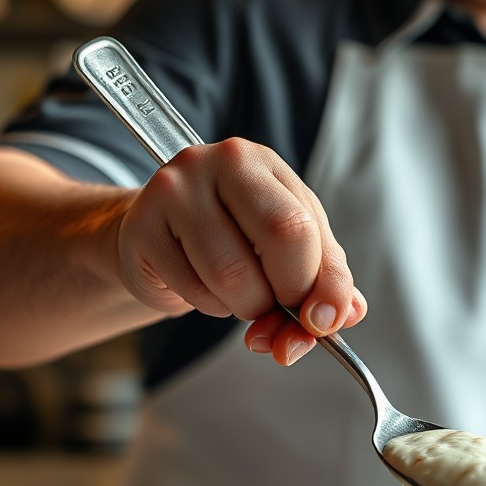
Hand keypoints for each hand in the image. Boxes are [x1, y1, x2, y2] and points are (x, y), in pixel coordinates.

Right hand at [114, 137, 365, 363]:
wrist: (157, 239)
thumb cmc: (231, 241)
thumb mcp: (287, 252)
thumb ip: (322, 280)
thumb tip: (345, 314)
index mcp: (265, 166)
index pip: (307, 226)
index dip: (324, 285)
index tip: (324, 321)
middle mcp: (220, 164)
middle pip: (280, 236)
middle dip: (287, 294)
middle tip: (278, 310)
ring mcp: (175, 190)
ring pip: (233, 276)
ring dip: (245, 307)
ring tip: (237, 295)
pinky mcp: (141, 226)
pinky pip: (192, 290)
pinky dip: (209, 306)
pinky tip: (203, 288)